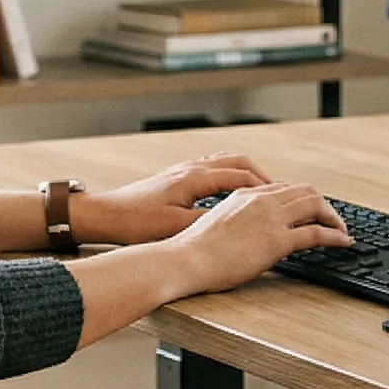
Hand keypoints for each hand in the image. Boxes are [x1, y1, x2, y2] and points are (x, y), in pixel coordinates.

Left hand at [78, 152, 274, 244]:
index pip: (242, 175)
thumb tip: (235, 223)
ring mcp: (182, 170)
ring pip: (224, 161)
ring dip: (245, 172)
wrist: (105, 214)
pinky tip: (228, 190)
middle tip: (279, 192)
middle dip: (262, 175)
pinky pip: (211, 167)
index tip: (284, 198)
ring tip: (260, 190)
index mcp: (195, 178)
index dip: (266, 187)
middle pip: (238, 161)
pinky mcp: (175, 177)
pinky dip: (228, 174)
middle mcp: (191, 168)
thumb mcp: (175, 227)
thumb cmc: (136, 221)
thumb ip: (207, 223)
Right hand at [169, 182, 352, 295]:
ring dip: (333, 217)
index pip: (282, 189)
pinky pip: (316, 232)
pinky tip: (343, 242)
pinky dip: (335, 235)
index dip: (299, 199)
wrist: (184, 259)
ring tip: (341, 230)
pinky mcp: (277, 240)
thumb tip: (241, 233)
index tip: (307, 210)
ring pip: (315, 205)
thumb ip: (232, 221)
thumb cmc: (191, 250)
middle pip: (304, 191)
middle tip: (330, 219)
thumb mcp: (213, 225)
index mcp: (243, 195)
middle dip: (322, 204)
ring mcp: (270, 218)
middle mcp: (260, 200)